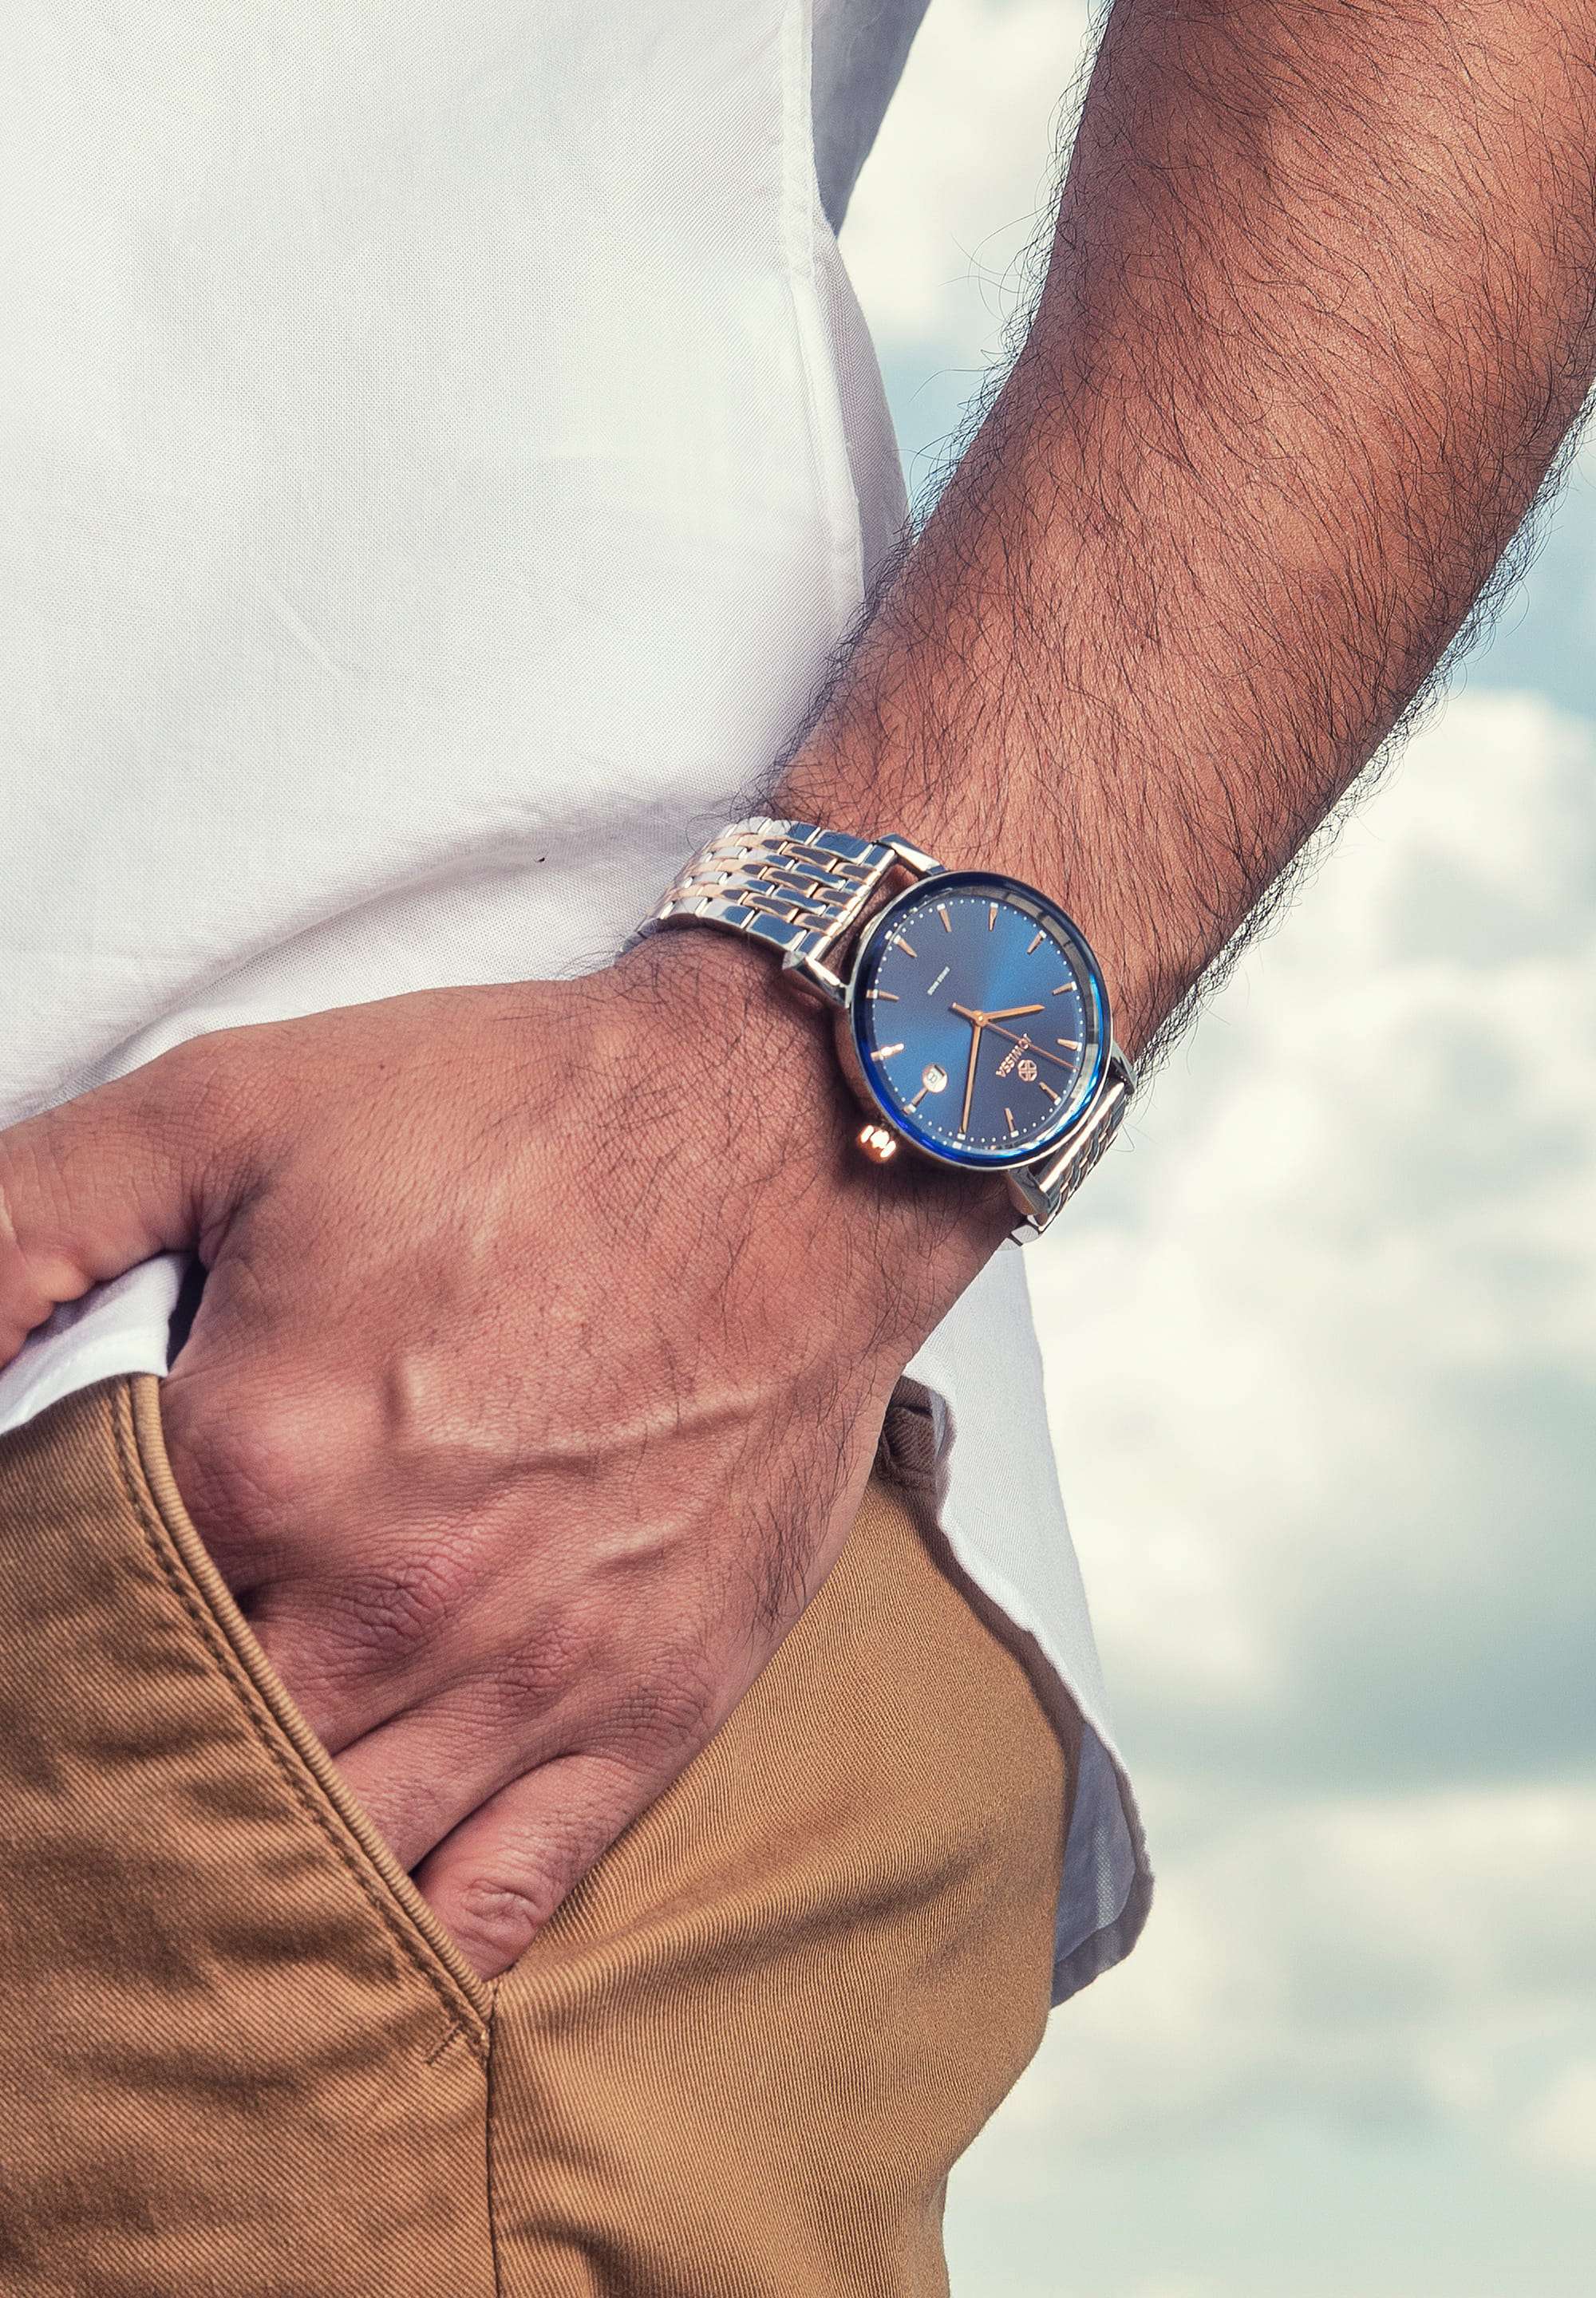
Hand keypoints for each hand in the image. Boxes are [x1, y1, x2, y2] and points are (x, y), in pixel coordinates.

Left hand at [0, 938, 1003, 1976]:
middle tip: (66, 1783)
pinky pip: (494, 1907)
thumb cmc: (521, 1117)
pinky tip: (333, 1959)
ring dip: (227, 1890)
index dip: (17, 1654)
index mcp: (263, 1461)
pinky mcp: (644, 1712)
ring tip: (166, 1878)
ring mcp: (527, 1680)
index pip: (56, 1634)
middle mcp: (389, 1605)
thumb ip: (24, 1223)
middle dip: (100, 1791)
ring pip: (321, 1875)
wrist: (785, 1141)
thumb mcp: (230, 1104)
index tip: (23, 1645)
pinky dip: (396, 1962)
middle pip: (175, 1779)